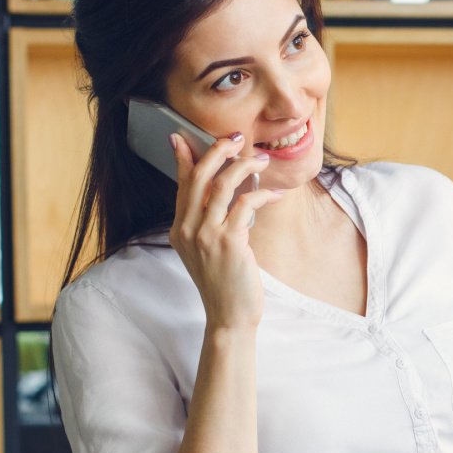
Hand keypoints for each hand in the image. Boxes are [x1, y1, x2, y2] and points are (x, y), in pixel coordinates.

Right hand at [168, 132, 283, 330]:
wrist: (229, 316)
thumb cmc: (223, 283)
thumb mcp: (205, 250)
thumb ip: (206, 222)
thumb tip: (219, 193)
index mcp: (179, 229)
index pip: (181, 184)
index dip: (185, 157)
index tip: (186, 136)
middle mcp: (187, 229)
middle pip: (199, 176)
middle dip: (218, 151)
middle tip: (236, 139)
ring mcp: (206, 235)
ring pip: (222, 185)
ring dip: (244, 167)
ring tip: (261, 160)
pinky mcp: (229, 242)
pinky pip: (244, 205)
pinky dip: (261, 194)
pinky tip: (274, 194)